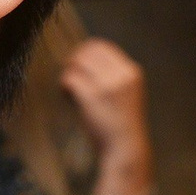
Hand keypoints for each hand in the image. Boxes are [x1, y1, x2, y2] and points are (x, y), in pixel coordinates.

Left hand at [60, 39, 148, 165]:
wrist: (125, 148)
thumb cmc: (121, 124)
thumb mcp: (125, 93)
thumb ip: (112, 76)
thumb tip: (85, 60)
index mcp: (131, 71)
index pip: (103, 46)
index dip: (85, 52)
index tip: (77, 63)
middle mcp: (121, 74)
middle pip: (87, 51)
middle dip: (74, 60)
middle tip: (69, 75)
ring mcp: (107, 84)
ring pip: (76, 63)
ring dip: (68, 73)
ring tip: (69, 89)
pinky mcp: (92, 96)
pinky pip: (70, 79)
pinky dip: (64, 85)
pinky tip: (66, 96)